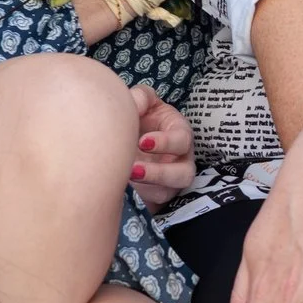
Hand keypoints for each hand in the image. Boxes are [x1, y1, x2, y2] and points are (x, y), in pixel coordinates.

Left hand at [126, 86, 194, 207]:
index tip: (142, 142)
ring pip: (167, 193)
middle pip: (183, 174)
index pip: (182, 140)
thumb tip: (135, 100)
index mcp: (180, 134)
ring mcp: (170, 182)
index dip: (165, 143)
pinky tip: (119, 190)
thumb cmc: (142, 120)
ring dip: (146, 189)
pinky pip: (151, 204)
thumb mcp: (144, 104)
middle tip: (133, 168)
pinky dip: (137, 198)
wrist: (130, 141)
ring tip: (125, 181)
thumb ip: (141, 98)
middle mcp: (181, 161)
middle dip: (159, 173)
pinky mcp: (156, 197)